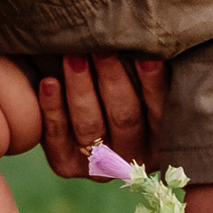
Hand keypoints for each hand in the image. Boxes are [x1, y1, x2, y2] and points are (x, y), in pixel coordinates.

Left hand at [37, 54, 165, 178]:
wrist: (79, 117)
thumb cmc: (123, 90)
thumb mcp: (143, 88)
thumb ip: (150, 71)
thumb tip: (154, 47)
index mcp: (163, 141)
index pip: (161, 112)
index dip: (154, 85)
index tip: (147, 57)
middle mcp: (133, 158)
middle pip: (124, 117)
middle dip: (112, 79)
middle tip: (102, 48)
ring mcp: (99, 165)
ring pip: (90, 126)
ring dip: (81, 89)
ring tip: (73, 56)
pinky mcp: (67, 165)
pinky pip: (58, 137)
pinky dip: (53, 109)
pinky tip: (49, 82)